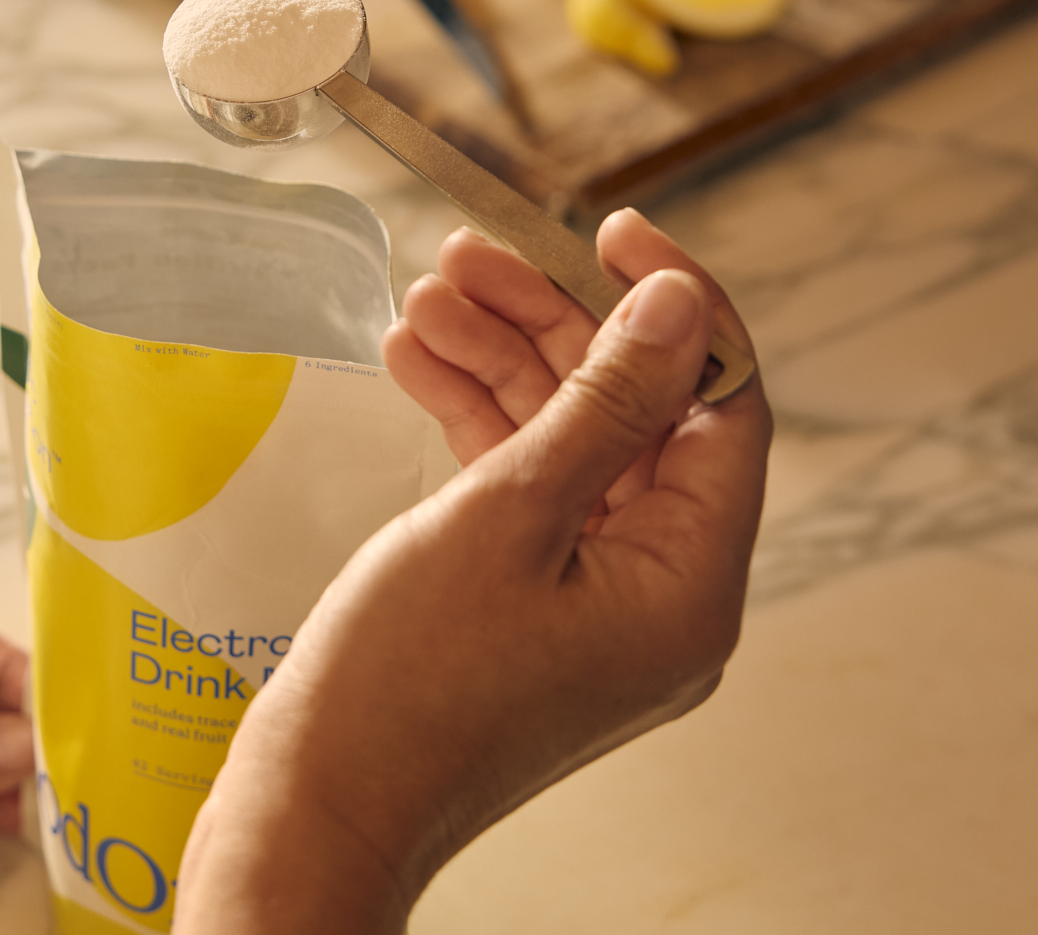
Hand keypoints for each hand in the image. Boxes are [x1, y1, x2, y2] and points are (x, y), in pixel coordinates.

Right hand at [177, 213, 771, 933]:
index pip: (722, 407)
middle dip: (551, 325)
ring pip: (567, 440)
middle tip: (469, 256)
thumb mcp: (509, 514)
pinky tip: (413, 360)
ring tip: (423, 297)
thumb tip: (678, 305)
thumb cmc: (408, 683)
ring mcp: (589, 601)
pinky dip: (472, 421)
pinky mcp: (525, 603)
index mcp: (689, 584)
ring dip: (499, 360)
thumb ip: (603, 401)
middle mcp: (658, 593)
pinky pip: (522, 488)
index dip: (673, 306)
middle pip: (634, 414)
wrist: (315, 806)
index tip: (605, 230)